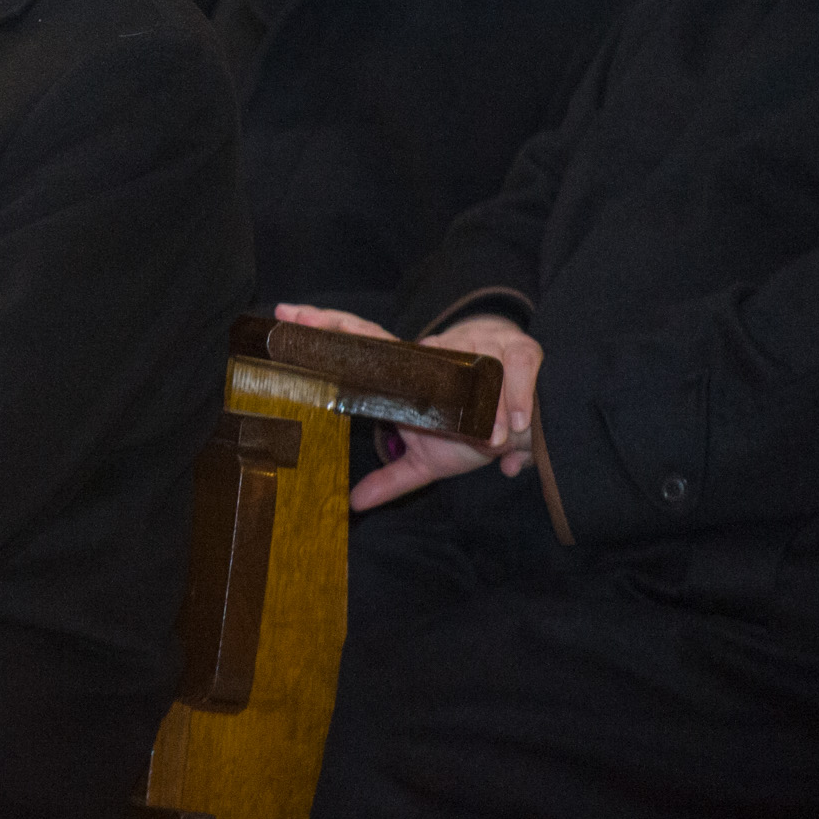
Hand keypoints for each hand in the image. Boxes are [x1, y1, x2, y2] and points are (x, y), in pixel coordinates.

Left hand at [271, 304, 544, 511]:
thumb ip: (393, 480)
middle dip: (332, 323)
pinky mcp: (519, 357)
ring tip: (449, 421)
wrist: (537, 404)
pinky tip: (512, 426)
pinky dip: (517, 400)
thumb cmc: (476, 428)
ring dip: (441, 388)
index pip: (359, 348)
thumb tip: (354, 505)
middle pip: (372, 334)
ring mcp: (470, 351)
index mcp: (410, 376)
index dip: (324, 331)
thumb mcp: (431, 461)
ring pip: (455, 351)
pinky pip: (516, 373)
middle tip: (289, 312)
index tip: (282, 316)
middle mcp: (430, 356)